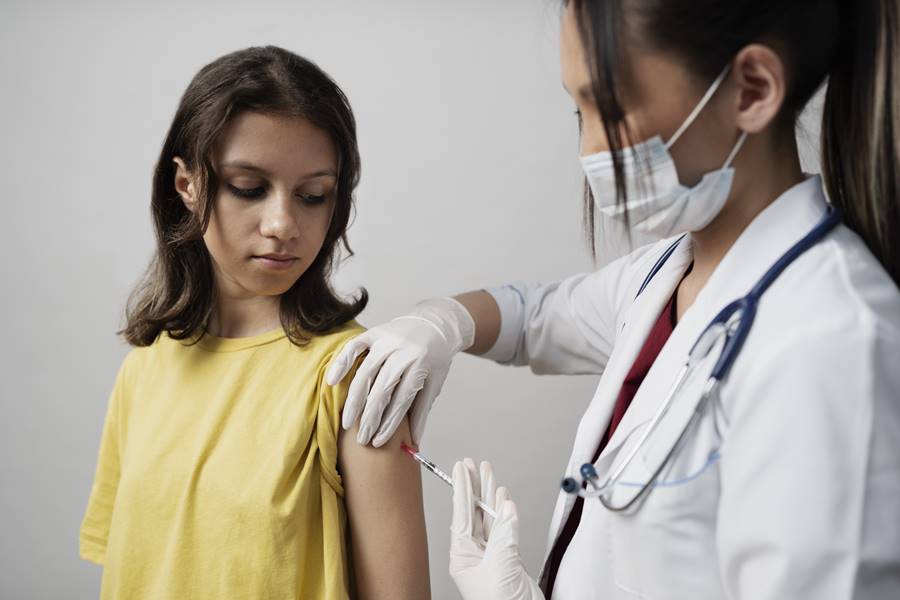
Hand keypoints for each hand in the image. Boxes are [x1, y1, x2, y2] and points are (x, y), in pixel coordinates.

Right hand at [325, 297, 474, 446]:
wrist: (438, 322)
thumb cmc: (436, 356)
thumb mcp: (435, 382)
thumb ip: (422, 410)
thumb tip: (415, 442)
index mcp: (420, 366)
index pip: (401, 402)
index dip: (389, 424)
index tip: (377, 442)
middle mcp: (402, 353)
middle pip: (381, 391)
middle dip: (369, 419)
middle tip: (360, 439)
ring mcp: (387, 341)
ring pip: (365, 374)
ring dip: (354, 401)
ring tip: (347, 423)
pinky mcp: (375, 332)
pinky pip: (354, 347)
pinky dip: (341, 363)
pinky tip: (332, 382)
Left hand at [450, 459, 544, 599]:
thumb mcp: (500, 566)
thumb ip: (505, 535)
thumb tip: (507, 507)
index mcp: (462, 557)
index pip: (461, 515)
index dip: (462, 489)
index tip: (461, 468)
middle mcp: (474, 554)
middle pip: (473, 513)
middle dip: (474, 487)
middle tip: (472, 464)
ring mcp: (491, 555)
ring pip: (490, 518)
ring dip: (490, 495)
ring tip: (488, 472)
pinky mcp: (508, 558)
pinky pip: (504, 528)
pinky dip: (505, 511)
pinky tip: (503, 497)